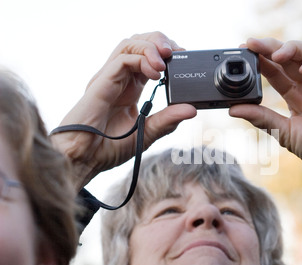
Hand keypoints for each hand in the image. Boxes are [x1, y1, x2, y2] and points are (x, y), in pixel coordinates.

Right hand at [52, 32, 196, 189]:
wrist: (83, 159)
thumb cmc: (107, 148)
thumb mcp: (147, 133)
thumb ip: (168, 120)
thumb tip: (192, 110)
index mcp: (130, 88)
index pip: (148, 58)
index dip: (166, 54)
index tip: (183, 59)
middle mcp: (119, 79)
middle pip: (138, 43)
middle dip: (160, 41)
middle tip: (178, 52)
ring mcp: (108, 79)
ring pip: (129, 45)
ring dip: (152, 46)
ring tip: (168, 57)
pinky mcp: (101, 83)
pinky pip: (122, 60)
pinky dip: (142, 59)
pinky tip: (156, 72)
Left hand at [230, 38, 301, 225]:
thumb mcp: (282, 131)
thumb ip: (260, 117)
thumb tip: (232, 109)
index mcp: (295, 95)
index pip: (276, 70)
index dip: (261, 58)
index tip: (245, 49)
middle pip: (290, 57)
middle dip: (271, 47)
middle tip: (253, 44)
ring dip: (292, 48)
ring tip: (276, 55)